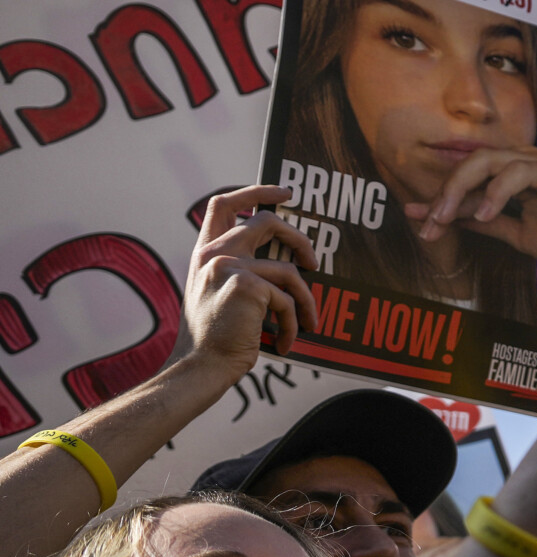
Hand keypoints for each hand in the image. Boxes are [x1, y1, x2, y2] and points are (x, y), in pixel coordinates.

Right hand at [178, 184, 319, 372]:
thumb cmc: (216, 337)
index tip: (284, 192)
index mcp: (205, 253)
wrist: (201, 365)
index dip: (255, 191)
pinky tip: (285, 341)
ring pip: (288, 271)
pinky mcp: (246, 285)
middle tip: (314, 260)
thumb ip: (238, 270)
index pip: (224, 204)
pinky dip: (293, 322)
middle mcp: (213, 253)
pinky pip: (287, 298)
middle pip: (265, 221)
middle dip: (298, 237)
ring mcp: (228, 266)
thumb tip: (283, 261)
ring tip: (307, 324)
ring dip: (304, 301)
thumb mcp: (218, 294)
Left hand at [410, 145, 536, 255]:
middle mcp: (525, 162)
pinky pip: (517, 173)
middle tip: (426, 220)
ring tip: (446, 218)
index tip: (413, 216)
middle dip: (445, 189)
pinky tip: (485, 214)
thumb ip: (484, 223)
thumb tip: (445, 219)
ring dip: (462, 189)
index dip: (438, 196)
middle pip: (473, 161)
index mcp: (514, 174)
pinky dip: (497, 192)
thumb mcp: (517, 234)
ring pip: (488, 161)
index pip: (468, 177)